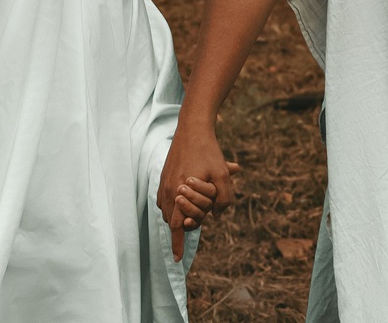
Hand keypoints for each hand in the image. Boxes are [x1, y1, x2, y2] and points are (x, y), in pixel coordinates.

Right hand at [158, 120, 237, 260]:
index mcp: (179, 193)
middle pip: (171, 220)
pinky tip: (184, 199)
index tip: (177, 260)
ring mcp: (163, 182)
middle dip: (181, 228)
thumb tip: (217, 215)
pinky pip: (164, 199)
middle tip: (193, 226)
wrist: (193, 128)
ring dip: (178, 215)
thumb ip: (224, 199)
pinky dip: (173, 205)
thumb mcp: (223, 175)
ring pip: (167, 210)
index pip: (177, 226)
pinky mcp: (163, 176)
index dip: (177, 244)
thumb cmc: (209, 152)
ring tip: (191, 214)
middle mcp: (168, 190)